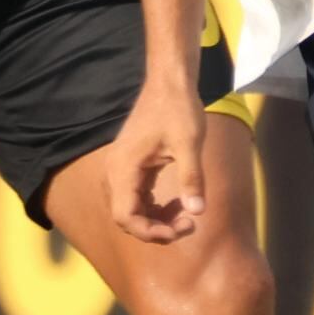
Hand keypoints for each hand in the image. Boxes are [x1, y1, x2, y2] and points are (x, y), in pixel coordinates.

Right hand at [106, 80, 211, 247]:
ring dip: (156, 219)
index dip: (150, 232)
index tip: (180, 229)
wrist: (169, 82)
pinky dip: (154, 206)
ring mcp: (121, 168)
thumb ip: (192, 178)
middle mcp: (115, 171)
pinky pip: (136, 197)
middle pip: (126, 217)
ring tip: (185, 216)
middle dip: (156, 228)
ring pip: (131, 209)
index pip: (125, 216)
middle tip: (188, 225)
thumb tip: (198, 212)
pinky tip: (176, 204)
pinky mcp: (131, 165)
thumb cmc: (179, 109)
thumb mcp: (189, 143)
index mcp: (123, 168)